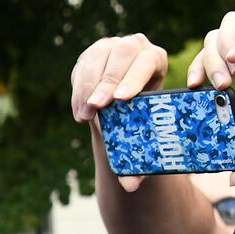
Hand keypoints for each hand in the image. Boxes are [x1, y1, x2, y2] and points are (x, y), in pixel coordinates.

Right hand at [70, 34, 169, 190]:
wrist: (123, 113)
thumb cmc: (141, 124)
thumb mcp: (144, 136)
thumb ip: (139, 160)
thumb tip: (131, 185)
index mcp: (156, 60)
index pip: (147, 60)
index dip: (135, 78)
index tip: (122, 99)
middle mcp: (135, 47)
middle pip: (122, 55)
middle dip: (107, 82)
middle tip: (96, 108)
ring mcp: (111, 47)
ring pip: (98, 58)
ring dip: (88, 87)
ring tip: (85, 116)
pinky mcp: (91, 54)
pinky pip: (81, 66)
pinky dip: (78, 90)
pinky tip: (80, 111)